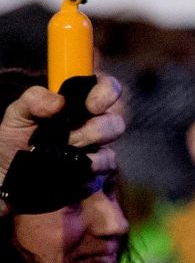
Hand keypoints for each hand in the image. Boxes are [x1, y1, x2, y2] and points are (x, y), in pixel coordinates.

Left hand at [0, 77, 124, 213]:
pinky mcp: (98, 170)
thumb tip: (58, 101)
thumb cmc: (15, 141)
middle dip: (96, 127)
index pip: (105, 87)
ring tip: (66, 149)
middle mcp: (92, 123)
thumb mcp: (17, 115)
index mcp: (77, 104)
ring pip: (113, 140)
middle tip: (71, 136)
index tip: (91, 105)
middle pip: (115, 118)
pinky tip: (73, 167)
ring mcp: (98, 147)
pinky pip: (108, 163)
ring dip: (90, 142)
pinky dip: (91, 164)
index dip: (107, 91)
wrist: (11, 175)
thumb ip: (33, 100)